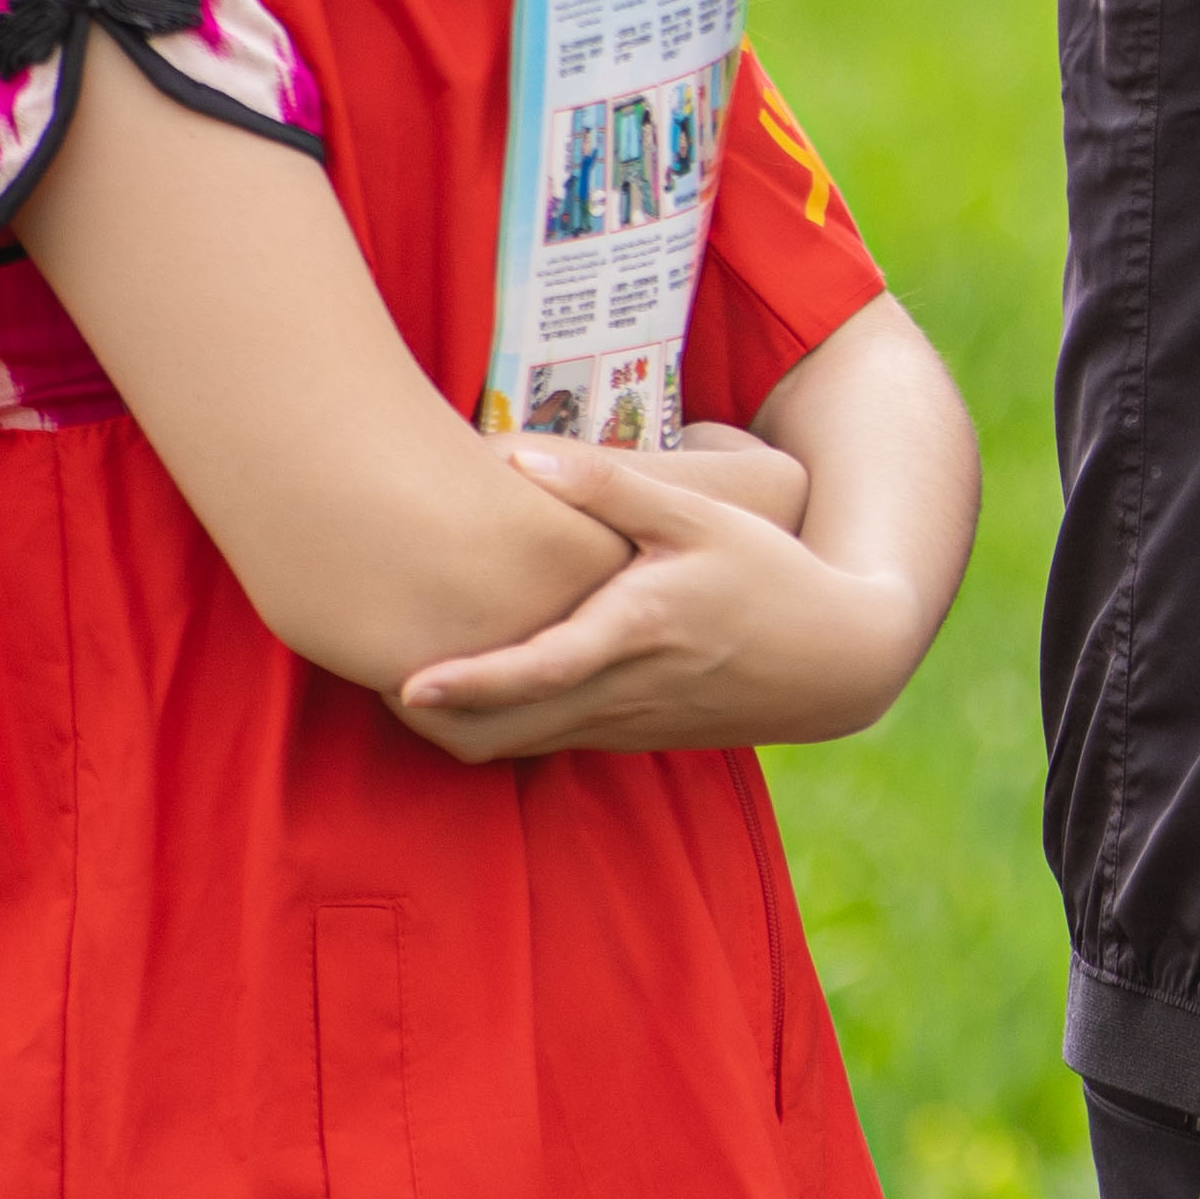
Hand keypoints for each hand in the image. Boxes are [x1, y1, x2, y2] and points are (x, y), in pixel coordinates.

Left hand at [392, 433, 941, 762]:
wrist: (836, 662)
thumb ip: (611, 486)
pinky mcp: (623, 736)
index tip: (408, 682)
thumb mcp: (705, 516)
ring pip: (512, 747)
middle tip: (363, 668)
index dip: (474, 679)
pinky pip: (539, 743)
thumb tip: (513, 452)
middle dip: (428, 713)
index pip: (544, 667)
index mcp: (639, 631)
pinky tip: (467, 685)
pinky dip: (493, 725)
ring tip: (397, 675)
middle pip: (501, 728)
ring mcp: (619, 723)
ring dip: (452, 724)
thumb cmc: (768, 575)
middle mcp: (621, 690)